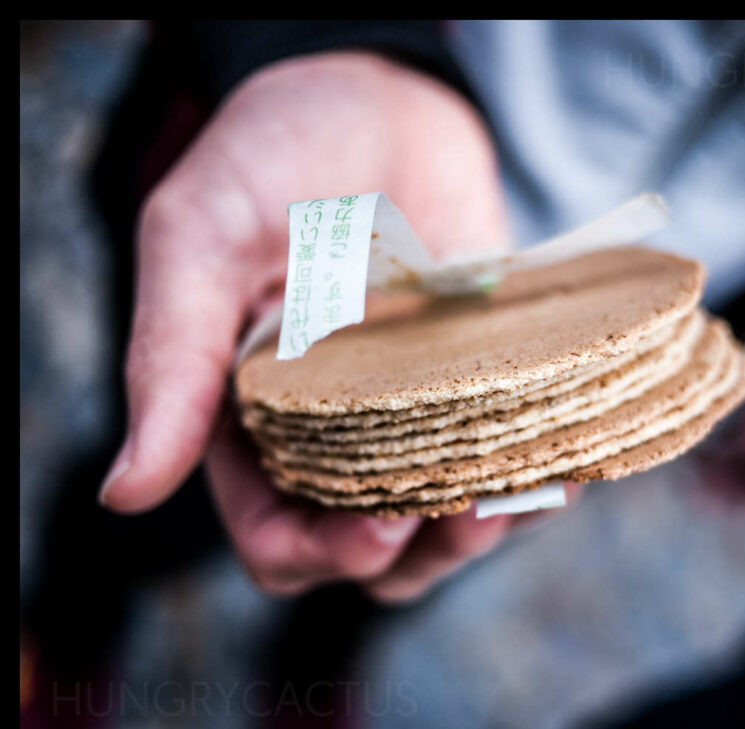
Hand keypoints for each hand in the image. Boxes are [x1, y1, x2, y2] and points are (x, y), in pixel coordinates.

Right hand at [98, 51, 549, 599]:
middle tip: (459, 513)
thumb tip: (127, 490)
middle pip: (365, 551)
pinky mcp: (478, 390)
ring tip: (520, 499)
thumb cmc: (281, 151)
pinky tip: (560, 463)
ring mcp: (411, 414)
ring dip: (477, 534)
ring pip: (437, 526)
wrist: (388, 101)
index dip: (318, 552)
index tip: (377, 525)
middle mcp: (331, 432)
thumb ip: (170, 357)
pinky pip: (502, 463)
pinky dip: (529, 479)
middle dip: (411, 553)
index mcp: (249, 419)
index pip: (274, 534)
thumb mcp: (202, 236)